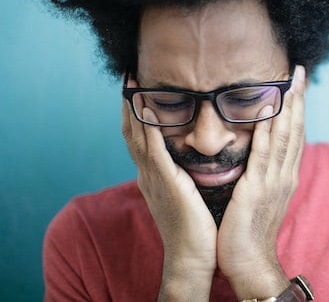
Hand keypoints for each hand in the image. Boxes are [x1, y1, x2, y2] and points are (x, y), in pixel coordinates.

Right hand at [122, 83, 216, 300]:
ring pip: (137, 134)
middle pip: (132, 130)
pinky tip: (146, 107)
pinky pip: (152, 148)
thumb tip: (196, 155)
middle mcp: (149, 173)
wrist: (194, 256)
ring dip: (134, 106)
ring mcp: (153, 178)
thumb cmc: (198, 227)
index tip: (137, 86)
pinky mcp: (165, 182)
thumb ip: (187, 172)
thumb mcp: (189, 193)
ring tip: (132, 80)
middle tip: (128, 74)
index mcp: (155, 175)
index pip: (141, 136)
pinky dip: (147, 126)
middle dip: (129, 102)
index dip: (136, 111)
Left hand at [217, 65, 306, 298]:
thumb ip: (262, 174)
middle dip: (299, 100)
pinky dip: (268, 129)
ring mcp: (274, 180)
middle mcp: (285, 175)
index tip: (299, 86)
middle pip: (296, 130)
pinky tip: (269, 110)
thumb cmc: (248, 231)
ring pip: (285, 136)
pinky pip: (264, 152)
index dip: (298, 109)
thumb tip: (258, 154)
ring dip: (289, 107)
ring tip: (291, 82)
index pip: (295, 136)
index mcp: (285, 176)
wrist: (249, 261)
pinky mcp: (257, 187)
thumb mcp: (260, 196)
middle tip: (301, 72)